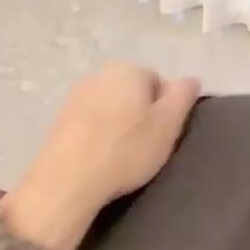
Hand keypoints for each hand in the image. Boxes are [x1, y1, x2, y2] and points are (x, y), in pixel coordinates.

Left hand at [1, 63, 199, 249]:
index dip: (166, 112)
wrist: (68, 180)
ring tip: (123, 157)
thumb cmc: (126, 151)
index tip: (163, 137)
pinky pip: (91, 124)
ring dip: (120, 128)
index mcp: (127, 70)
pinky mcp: (59, 120)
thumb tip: (190, 79)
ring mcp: (75, 96)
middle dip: (142, 117)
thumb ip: (182, 97)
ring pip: (111, 109)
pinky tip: (101, 160)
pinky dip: (100, 137)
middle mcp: (99, 74)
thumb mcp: (168, 125)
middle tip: (146, 149)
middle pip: (133, 94)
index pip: (158, 83)